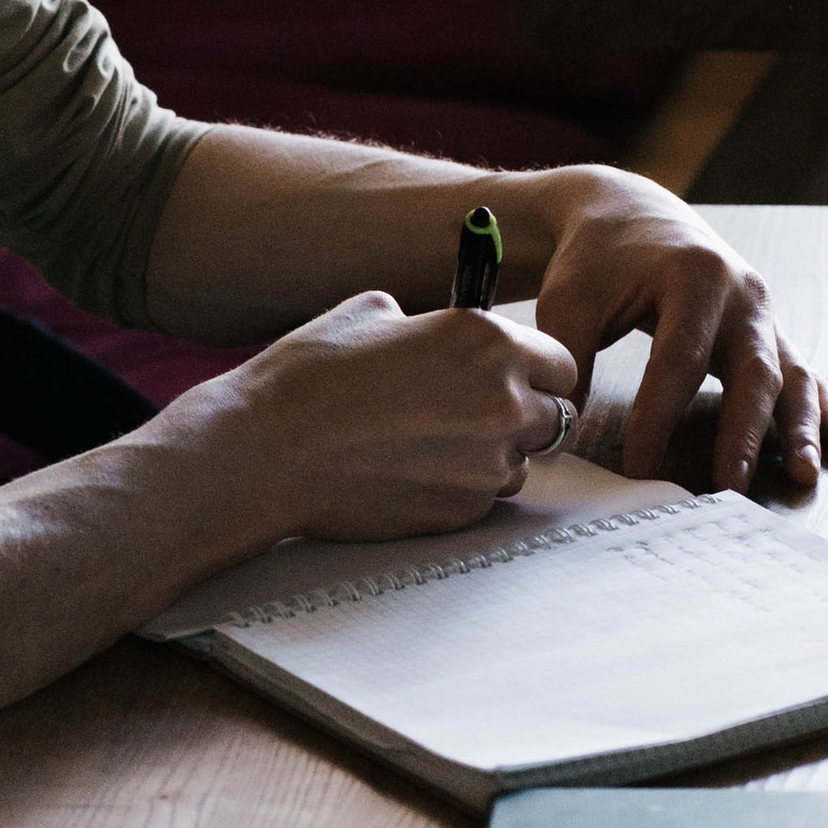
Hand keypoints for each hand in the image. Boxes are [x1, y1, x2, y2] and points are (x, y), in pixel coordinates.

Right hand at [163, 290, 577, 546]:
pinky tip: (411, 470)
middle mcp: (502, 403)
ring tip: (433, 442)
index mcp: (487, 341)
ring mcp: (487, 465)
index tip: (514, 371)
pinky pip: (486, 497)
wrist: (267, 453)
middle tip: (478, 409)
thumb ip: (427, 323)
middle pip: (557, 415)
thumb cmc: (310, 376)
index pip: (561, 361)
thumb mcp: (369, 314)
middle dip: (527, 410)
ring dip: (496, 452)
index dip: (535, 366)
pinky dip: (463, 486)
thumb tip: (435, 331)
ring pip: (524, 461)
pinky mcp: (463, 513)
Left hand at [527, 169, 827, 493]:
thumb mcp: (569, 299)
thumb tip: (568, 428)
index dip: (658, 416)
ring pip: (790, 374)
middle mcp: (740, 293)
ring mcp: (762, 312)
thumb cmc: (596, 259)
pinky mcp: (769, 329)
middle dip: (742, 432)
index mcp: (691, 276)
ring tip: (803, 475)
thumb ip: (571, 359)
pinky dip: (825, 408)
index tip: (638, 466)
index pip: (678, 359)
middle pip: (750, 370)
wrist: (630, 212)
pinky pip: (804, 371)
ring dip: (799, 427)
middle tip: (730, 486)